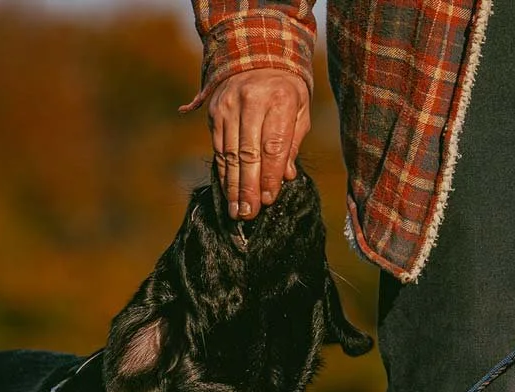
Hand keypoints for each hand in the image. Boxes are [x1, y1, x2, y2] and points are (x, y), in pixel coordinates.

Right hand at [207, 68, 310, 219]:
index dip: (270, 175)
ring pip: (230, 153)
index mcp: (279, 98)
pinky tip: (227, 191)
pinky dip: (224, 172)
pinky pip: (219, 148)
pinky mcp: (215, 112)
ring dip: (233, 186)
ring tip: (236, 210)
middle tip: (248, 214)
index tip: (268, 200)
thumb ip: (293, 142)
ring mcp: (229, 106)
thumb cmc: (286, 89)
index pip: (273, 145)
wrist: (256, 54)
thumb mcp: (299, 109)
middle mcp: (251, 101)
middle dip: (248, 187)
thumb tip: (285, 176)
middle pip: (248, 153)